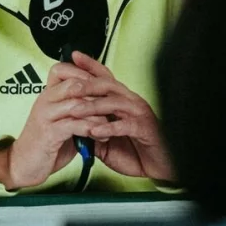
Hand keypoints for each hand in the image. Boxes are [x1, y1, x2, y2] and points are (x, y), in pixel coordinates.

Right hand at [0, 59, 110, 190]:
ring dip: (99, 115)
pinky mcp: (48, 133)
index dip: (85, 72)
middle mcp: (45, 101)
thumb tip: (102, 100)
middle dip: (98, 94)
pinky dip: (92, 129)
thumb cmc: (46, 143)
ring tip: (110, 125)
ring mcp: (45, 115)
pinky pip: (74, 124)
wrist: (23, 164)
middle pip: (74, 83)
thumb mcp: (61, 120)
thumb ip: (76, 108)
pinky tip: (101, 136)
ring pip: (78, 103)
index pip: (63, 69)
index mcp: (48, 95)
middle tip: (112, 106)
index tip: (103, 86)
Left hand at [69, 52, 175, 182]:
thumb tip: (68, 123)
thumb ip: (88, 129)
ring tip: (75, 111)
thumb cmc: (134, 152)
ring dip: (93, 106)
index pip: (104, 77)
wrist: (157, 169)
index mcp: (120, 100)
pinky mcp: (145, 129)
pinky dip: (109, 127)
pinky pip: (126, 125)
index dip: (90, 65)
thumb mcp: (104, 140)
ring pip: (115, 102)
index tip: (74, 56)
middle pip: (108, 85)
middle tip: (68, 88)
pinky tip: (95, 131)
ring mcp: (139, 114)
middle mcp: (130, 102)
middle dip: (86, 84)